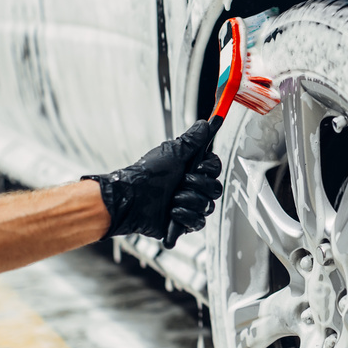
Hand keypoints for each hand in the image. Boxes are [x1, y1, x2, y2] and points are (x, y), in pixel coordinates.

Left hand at [83, 120, 222, 243]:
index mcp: (189, 169)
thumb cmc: (147, 175)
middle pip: (215, 188)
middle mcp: (191, 187)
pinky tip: (172, 212)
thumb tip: (204, 124)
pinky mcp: (183, 222)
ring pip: (208, 206)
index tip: (199, 167)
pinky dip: (185, 216)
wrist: (131, 200)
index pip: (214, 168)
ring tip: (173, 198)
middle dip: (198, 185)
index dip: (210, 169)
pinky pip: (198, 222)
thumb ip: (192, 140)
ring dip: (189, 200)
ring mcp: (188, 205)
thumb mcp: (172, 153)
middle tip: (182, 182)